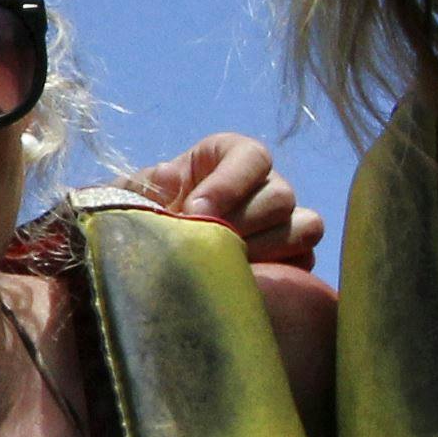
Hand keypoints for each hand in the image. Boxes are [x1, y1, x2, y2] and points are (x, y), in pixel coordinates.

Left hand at [134, 131, 321, 267]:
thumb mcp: (131, 196)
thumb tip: (169, 175)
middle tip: (205, 245)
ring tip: (223, 265)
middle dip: (242, 223)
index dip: (229, 183)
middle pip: (280, 196)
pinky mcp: (293, 256)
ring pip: (304, 226)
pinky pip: (306, 258)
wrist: (151, 257)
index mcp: (229, 156)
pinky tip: (243, 280)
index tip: (195, 210)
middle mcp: (265, 184)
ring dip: (265, 248)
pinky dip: (282, 271)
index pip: (252, 157)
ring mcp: (284, 220)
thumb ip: (145, 185)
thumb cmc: (144, 216)